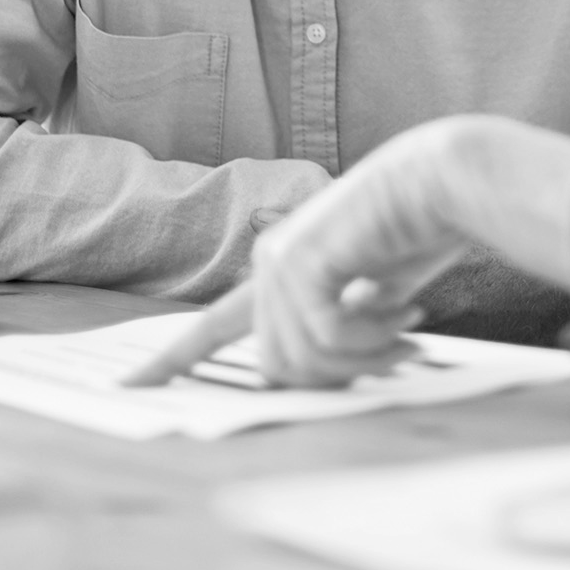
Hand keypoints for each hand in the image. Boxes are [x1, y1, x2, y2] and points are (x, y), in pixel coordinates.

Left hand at [124, 121, 482, 388]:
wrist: (442, 181)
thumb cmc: (419, 231)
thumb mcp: (373, 297)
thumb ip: (340, 329)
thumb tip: (331, 372)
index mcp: (279, 273)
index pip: (211, 328)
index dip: (171, 360)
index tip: (127, 388)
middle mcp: (269, 264)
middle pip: (278, 366)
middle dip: (340, 375)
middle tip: (399, 357)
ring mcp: (279, 260)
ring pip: (300, 358)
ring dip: (365, 358)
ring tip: (410, 331)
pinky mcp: (300, 260)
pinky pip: (325, 336)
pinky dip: (374, 339)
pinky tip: (410, 311)